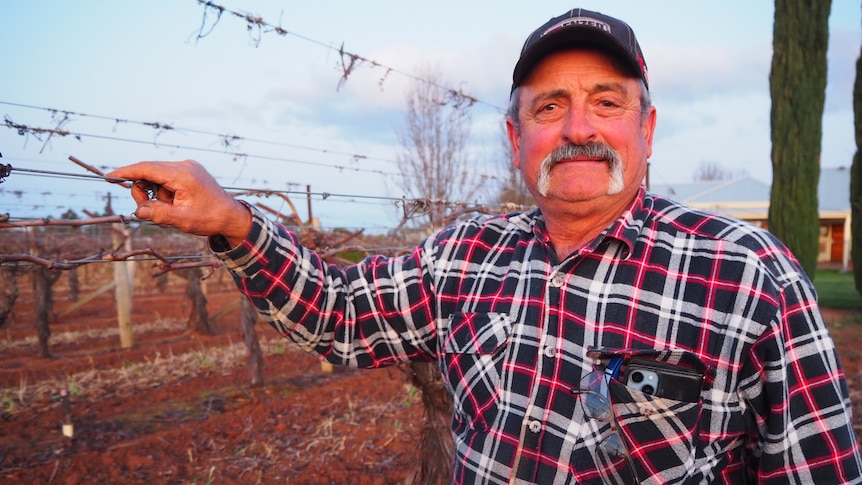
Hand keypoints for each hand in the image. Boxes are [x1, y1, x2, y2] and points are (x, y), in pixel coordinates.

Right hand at [106, 160, 251, 246]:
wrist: (232, 216)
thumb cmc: (210, 218)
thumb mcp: (182, 220)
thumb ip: (157, 214)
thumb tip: (138, 210)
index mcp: (183, 175)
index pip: (146, 168)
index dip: (126, 172)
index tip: (109, 177)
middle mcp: (185, 166)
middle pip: (149, 171)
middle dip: (142, 190)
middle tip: (146, 209)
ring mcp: (188, 167)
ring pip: (157, 176)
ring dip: (155, 193)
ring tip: (168, 210)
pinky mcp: (190, 171)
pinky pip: (167, 178)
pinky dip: (163, 191)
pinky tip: (173, 204)